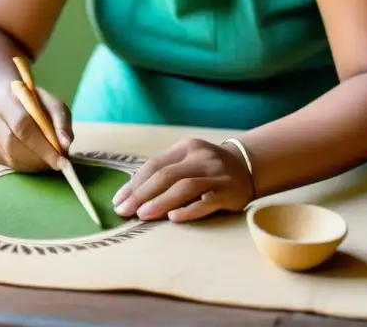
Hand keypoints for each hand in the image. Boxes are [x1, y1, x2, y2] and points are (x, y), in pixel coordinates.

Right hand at [0, 85, 73, 171]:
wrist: (10, 104)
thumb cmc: (36, 104)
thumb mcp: (53, 105)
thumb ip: (61, 122)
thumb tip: (65, 145)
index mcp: (7, 102)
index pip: (22, 126)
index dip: (42, 146)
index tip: (61, 160)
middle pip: (12, 145)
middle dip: (38, 159)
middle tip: (58, 164)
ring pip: (10, 159)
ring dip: (34, 166)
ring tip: (50, 162)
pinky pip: (9, 166)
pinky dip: (27, 168)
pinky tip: (38, 163)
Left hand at [111, 138, 255, 222]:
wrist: (248, 166)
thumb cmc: (208, 168)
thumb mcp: (188, 160)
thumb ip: (165, 172)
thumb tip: (131, 194)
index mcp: (186, 148)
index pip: (154, 165)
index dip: (134, 183)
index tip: (118, 201)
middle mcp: (201, 158)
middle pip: (166, 176)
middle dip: (141, 194)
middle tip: (124, 211)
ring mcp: (216, 174)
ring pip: (184, 187)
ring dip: (160, 202)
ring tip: (142, 215)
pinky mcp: (230, 192)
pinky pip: (207, 201)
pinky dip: (190, 209)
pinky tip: (174, 218)